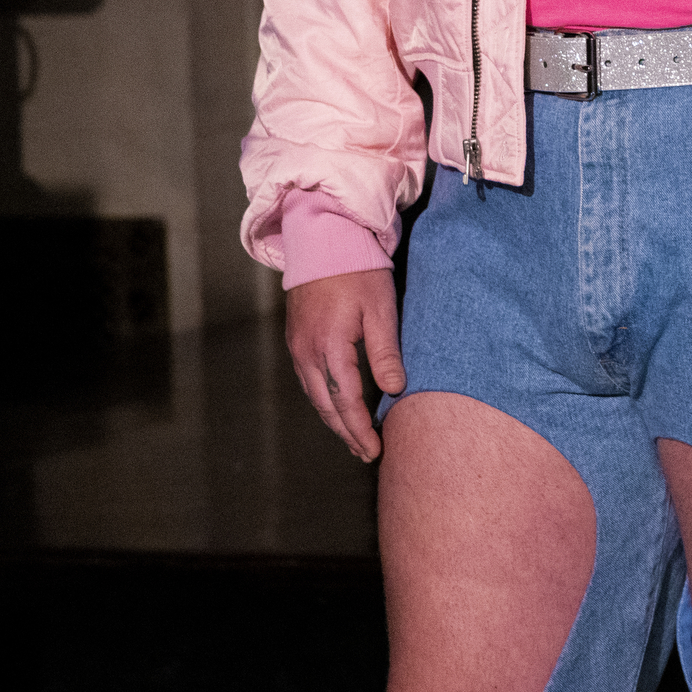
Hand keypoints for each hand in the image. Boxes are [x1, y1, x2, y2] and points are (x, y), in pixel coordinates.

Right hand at [284, 269, 404, 461]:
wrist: (322, 239)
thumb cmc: (357, 269)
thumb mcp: (380, 309)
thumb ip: (386, 352)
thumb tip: (395, 390)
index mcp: (329, 347)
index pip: (346, 402)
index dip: (360, 429)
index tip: (375, 450)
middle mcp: (306, 352)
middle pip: (326, 406)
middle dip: (346, 433)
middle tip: (366, 453)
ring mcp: (297, 346)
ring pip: (314, 395)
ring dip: (334, 419)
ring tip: (354, 438)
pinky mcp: (296, 338)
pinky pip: (308, 380)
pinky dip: (324, 399)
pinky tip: (337, 406)